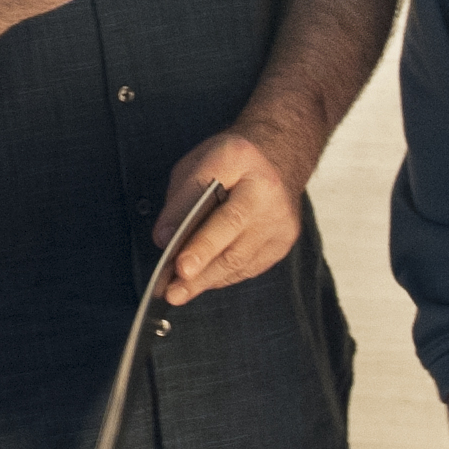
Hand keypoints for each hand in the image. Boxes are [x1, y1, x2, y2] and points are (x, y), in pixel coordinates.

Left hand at [154, 128, 301, 305]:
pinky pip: (248, 266)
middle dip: (200, 267)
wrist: (279, 155)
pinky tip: (202, 281)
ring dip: (206, 279)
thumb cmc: (231, 160)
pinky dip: (222, 276)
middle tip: (174, 291)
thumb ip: (181, 200)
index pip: (220, 207)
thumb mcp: (197, 163)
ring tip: (179, 293)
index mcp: (243, 162)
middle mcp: (269, 194)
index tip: (179, 264)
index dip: (200, 241)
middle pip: (232, 240)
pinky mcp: (283, 241)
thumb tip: (165, 240)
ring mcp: (281, 221)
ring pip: (240, 260)